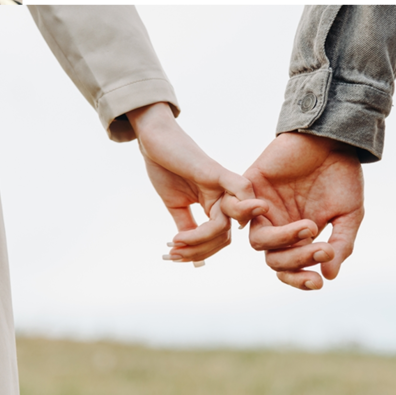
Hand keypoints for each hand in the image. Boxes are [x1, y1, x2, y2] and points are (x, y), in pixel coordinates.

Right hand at [126, 103, 268, 263]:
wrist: (154, 139)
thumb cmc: (164, 167)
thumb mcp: (175, 203)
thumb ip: (187, 225)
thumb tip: (189, 251)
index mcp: (216, 205)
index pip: (218, 238)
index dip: (198, 251)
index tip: (173, 255)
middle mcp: (224, 197)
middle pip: (224, 236)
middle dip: (198, 249)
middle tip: (173, 252)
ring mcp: (223, 185)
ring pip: (227, 223)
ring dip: (201, 238)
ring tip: (177, 241)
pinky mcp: (218, 172)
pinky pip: (241, 189)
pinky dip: (234, 210)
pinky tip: (202, 226)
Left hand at [244, 132, 363, 289]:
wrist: (333, 140)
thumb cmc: (342, 177)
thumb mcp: (348, 214)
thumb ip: (341, 243)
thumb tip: (330, 275)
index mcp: (298, 238)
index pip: (290, 268)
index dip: (300, 279)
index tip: (317, 282)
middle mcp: (278, 227)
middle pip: (273, 259)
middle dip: (296, 261)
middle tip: (322, 248)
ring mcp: (262, 208)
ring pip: (257, 240)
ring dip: (281, 240)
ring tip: (309, 226)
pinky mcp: (250, 185)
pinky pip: (236, 207)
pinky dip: (245, 212)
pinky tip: (267, 207)